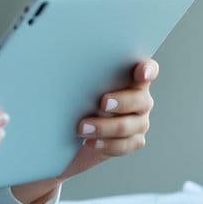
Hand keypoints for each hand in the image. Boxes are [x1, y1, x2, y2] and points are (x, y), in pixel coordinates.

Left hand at [10, 59, 157, 203]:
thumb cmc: (68, 101)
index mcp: (128, 78)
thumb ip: (76, 73)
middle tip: (102, 103)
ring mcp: (138, 121)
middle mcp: (138, 98)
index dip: (148, 70)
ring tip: (82, 127)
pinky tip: (91, 142)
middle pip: (141, 99)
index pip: (148, 70)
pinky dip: (108, 144)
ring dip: (107, 126)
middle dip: (123, 101)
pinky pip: (127, 145)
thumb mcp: (70, 84)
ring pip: (134, 125)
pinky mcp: (131, 141)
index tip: (140, 72)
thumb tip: (55, 58)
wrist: (63, 134)